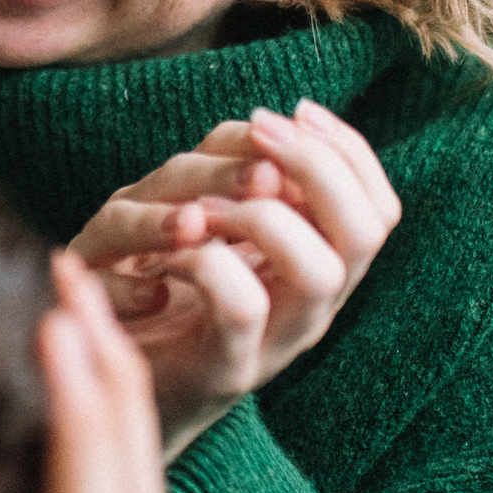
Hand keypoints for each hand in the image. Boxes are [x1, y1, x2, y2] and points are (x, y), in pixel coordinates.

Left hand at [69, 101, 400, 459]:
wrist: (112, 380)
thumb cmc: (161, 285)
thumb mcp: (209, 216)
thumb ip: (246, 175)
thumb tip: (277, 130)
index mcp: (320, 270)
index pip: (380, 210)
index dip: (349, 151)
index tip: (295, 111)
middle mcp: (313, 310)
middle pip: (365, 234)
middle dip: (316, 168)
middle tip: (257, 136)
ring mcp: (276, 345)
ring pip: (319, 272)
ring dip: (260, 214)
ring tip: (203, 207)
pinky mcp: (224, 369)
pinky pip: (242, 304)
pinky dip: (205, 259)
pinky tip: (168, 254)